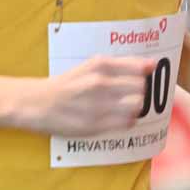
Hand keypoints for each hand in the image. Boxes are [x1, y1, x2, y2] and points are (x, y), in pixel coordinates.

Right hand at [21, 56, 155, 136]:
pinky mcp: (96, 125)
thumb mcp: (90, 66)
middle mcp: (100, 83)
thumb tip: (151, 64)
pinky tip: (116, 117)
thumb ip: (120, 64)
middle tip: (131, 93)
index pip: (140, 68)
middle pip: (141, 88)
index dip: (146, 74)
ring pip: (136, 106)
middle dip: (140, 91)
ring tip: (123, 106)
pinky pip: (127, 123)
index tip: (146, 76)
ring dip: (135, 107)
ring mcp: (98, 105)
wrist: (37, 103)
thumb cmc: (67, 83)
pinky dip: (127, 120)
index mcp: (100, 65)